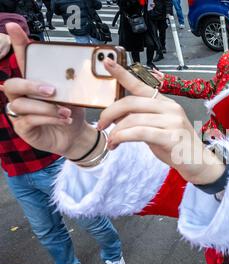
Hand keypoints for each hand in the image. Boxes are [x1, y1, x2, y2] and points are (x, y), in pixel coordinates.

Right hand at [2, 23, 94, 158]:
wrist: (76, 134)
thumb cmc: (71, 111)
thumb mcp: (74, 95)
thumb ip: (70, 82)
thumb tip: (80, 68)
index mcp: (34, 81)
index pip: (23, 60)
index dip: (18, 44)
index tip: (14, 27)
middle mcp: (22, 95)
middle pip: (13, 85)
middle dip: (32, 86)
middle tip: (52, 91)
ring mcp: (20, 112)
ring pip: (22, 105)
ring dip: (46, 108)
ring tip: (66, 111)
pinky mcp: (23, 128)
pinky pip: (30, 121)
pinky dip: (49, 119)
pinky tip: (63, 119)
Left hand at [98, 59, 224, 184]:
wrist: (199, 163)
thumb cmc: (177, 147)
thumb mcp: (156, 129)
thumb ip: (140, 120)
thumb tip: (115, 116)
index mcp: (166, 103)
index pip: (141, 84)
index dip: (122, 74)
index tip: (106, 62)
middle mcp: (170, 108)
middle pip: (131, 102)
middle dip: (110, 113)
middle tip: (101, 125)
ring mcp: (172, 122)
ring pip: (133, 119)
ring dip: (115, 131)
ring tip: (110, 141)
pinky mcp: (172, 137)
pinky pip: (140, 132)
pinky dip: (123, 137)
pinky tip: (116, 144)